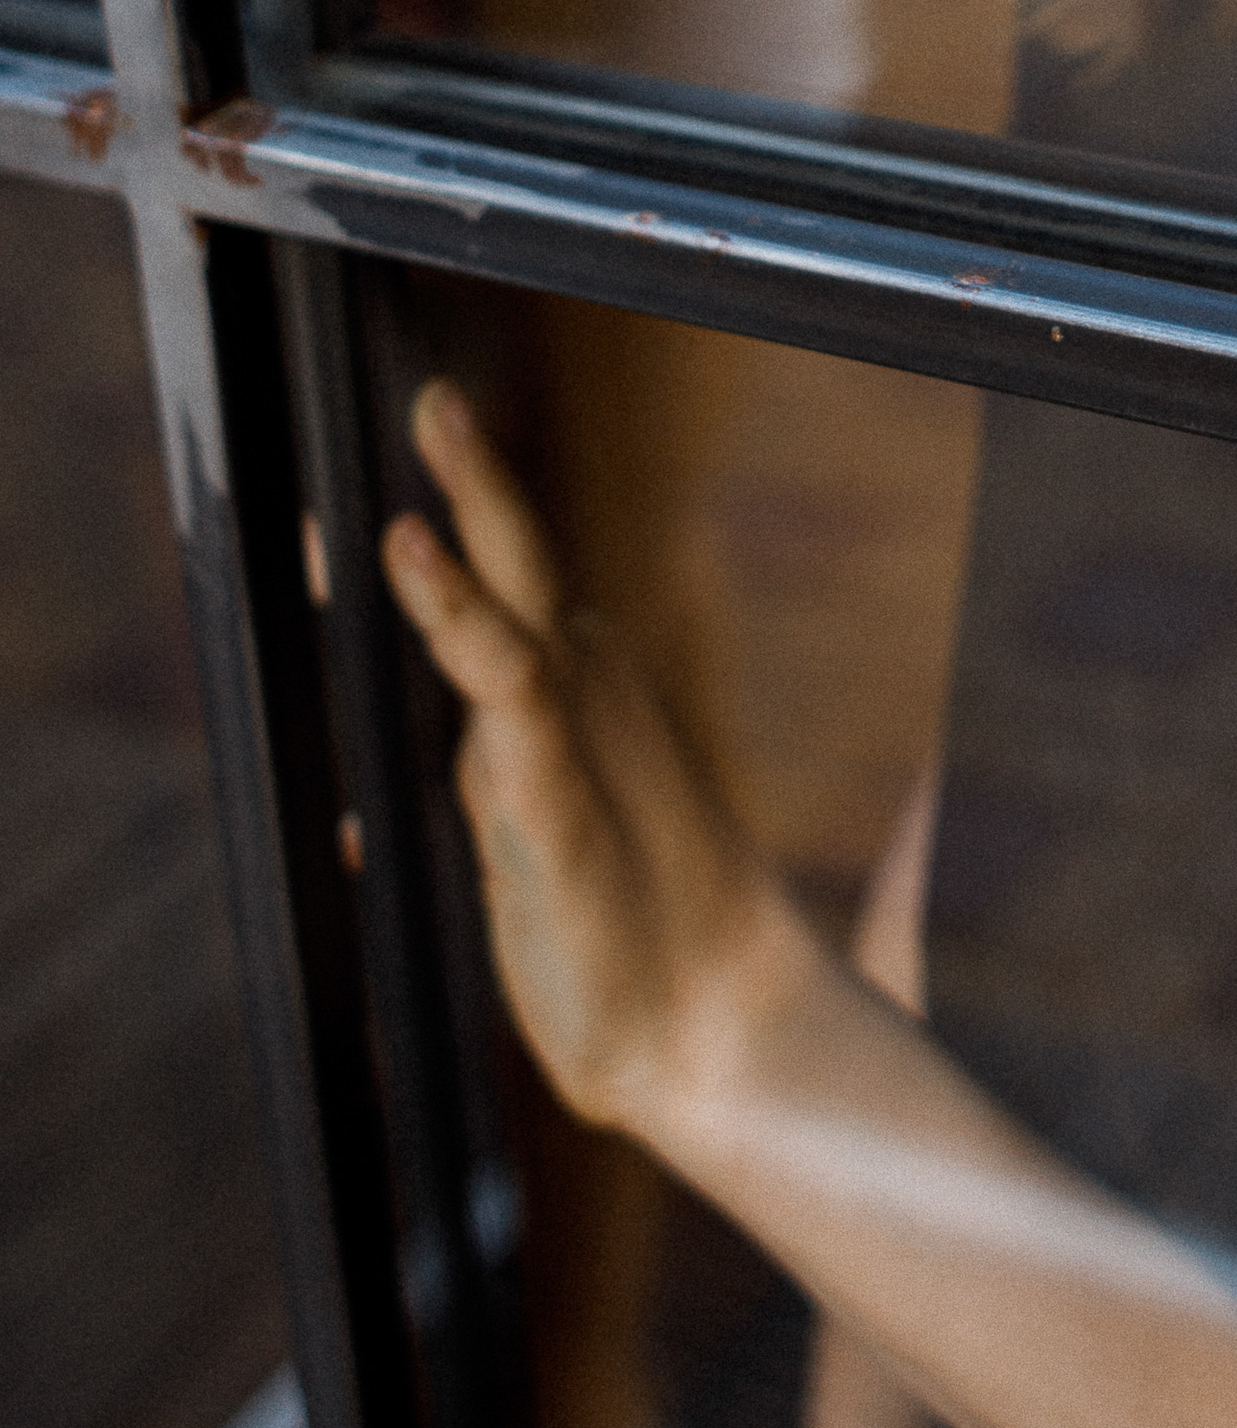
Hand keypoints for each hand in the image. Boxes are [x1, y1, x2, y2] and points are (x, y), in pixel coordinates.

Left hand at [383, 381, 806, 1141]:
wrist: (697, 1034)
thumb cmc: (607, 959)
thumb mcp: (508, 877)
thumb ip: (454, 830)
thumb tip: (347, 828)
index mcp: (542, 714)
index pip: (477, 602)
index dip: (423, 539)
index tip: (354, 484)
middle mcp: (562, 699)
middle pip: (511, 558)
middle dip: (472, 471)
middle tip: (434, 392)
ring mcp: (564, 729)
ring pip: (508, 590)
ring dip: (474, 498)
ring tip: (438, 416)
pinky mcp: (549, 776)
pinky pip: (498, 671)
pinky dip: (451, 603)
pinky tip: (409, 547)